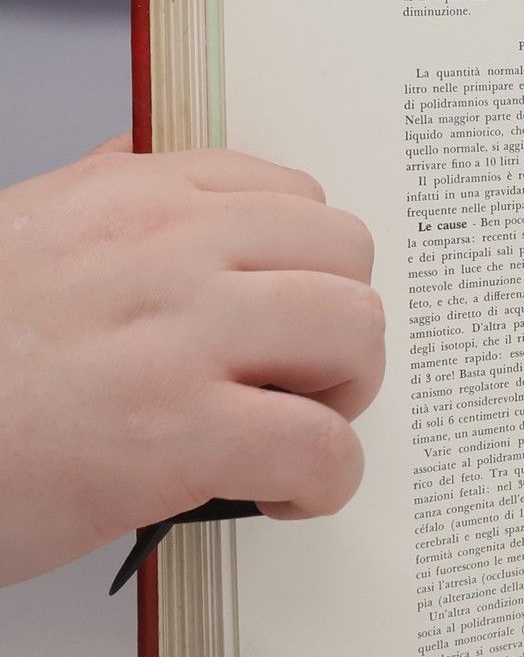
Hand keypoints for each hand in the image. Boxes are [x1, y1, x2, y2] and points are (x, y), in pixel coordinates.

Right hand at [0, 137, 384, 588]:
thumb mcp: (12, 237)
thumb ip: (92, 199)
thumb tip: (136, 159)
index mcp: (126, 195)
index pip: (294, 196)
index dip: (309, 267)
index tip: (286, 319)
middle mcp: (163, 247)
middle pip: (346, 254)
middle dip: (340, 324)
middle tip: (299, 382)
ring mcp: (175, 336)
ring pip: (355, 333)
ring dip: (343, 396)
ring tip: (293, 434)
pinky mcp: (175, 435)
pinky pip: (322, 447)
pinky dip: (324, 482)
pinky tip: (280, 496)